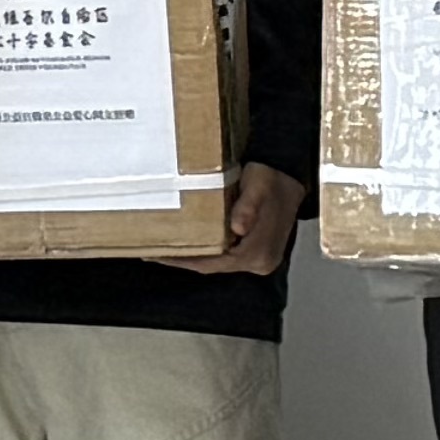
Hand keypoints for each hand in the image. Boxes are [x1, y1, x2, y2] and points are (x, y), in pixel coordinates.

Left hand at [150, 161, 301, 277]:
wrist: (288, 173)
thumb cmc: (270, 177)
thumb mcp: (258, 186)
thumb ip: (248, 207)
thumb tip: (237, 228)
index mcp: (259, 253)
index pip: (215, 263)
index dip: (185, 260)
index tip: (158, 255)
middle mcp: (260, 263)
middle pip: (214, 266)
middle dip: (184, 259)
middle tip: (152, 251)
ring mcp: (259, 259)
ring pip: (218, 262)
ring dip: (193, 255)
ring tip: (163, 247)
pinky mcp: (256, 251)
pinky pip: (225, 255)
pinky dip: (206, 250)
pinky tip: (188, 241)